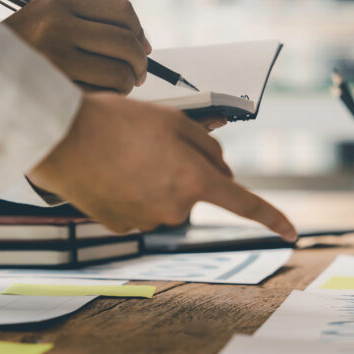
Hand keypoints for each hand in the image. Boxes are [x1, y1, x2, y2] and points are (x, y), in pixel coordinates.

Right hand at [4, 0, 150, 93]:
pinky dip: (112, 100)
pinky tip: (100, 98)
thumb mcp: (46, 20)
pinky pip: (107, 97)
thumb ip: (89, 24)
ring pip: (122, 73)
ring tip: (115, 87)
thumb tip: (142, 44)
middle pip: (127, 43)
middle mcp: (57, 27)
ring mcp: (56, 60)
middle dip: (141, 63)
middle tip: (138, 74)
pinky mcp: (57, 91)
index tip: (142, 47)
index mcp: (57, 3)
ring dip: (127, 84)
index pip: (122, 10)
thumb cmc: (21, 51)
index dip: (139, 31)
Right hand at [27, 92, 296, 238]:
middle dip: (187, 171)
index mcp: (195, 181)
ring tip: (127, 156)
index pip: (243, 203)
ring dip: (158, 181)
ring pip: (169, 200)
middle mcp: (176, 209)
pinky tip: (113, 174)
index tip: (292, 234)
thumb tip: (222, 171)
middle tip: (154, 145)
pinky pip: (142, 210)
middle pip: (197, 191)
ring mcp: (149, 222)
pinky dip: (134, 194)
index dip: (271, 217)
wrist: (61, 139)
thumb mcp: (173, 120)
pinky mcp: (123, 228)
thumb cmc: (118, 121)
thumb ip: (207, 147)